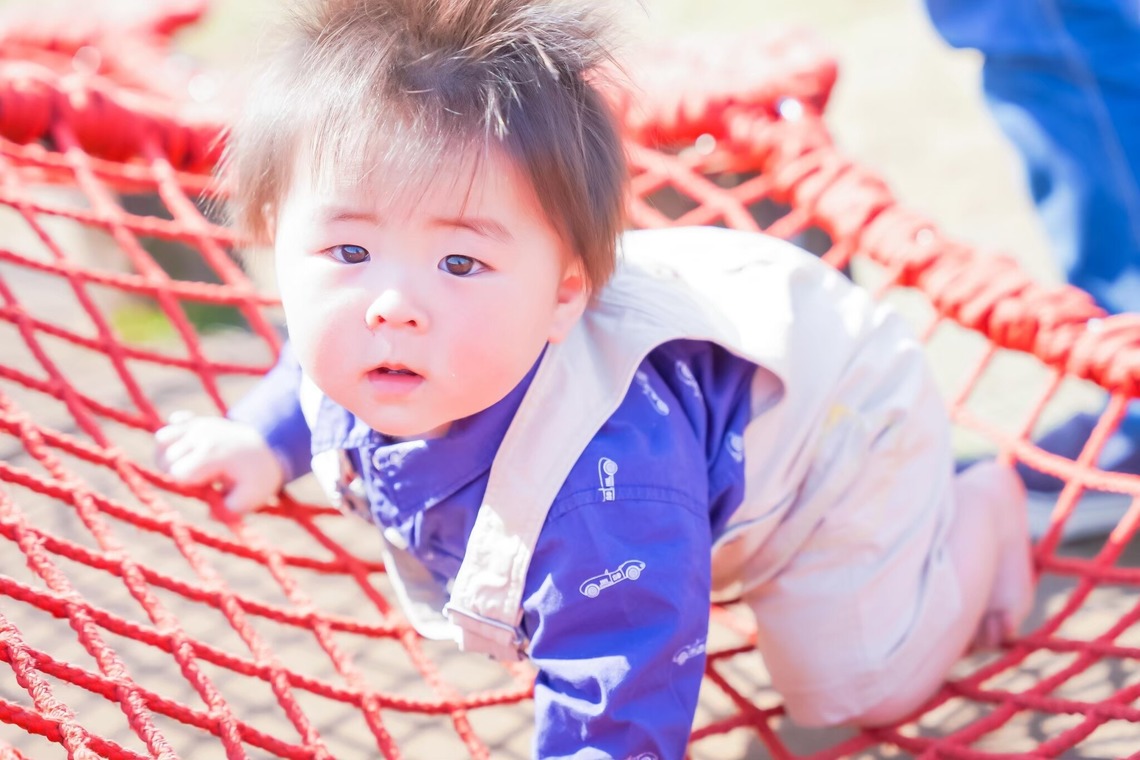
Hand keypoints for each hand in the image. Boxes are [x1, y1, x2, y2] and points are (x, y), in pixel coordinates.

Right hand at [154, 411, 284, 512]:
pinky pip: (172, 423)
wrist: (273, 446)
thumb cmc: (259, 474)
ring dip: (169, 456)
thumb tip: (209, 512)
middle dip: (177, 473)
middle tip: (203, 479)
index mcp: (212, 455)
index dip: (186, 486)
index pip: (178, 473)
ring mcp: (198, 425)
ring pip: (162, 439)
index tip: (204, 488)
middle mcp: (201, 436)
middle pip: (166, 458)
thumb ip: (228, 510)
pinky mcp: (198, 421)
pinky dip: (174, 436)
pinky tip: (189, 447)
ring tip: (190, 466)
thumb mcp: (251, 498)